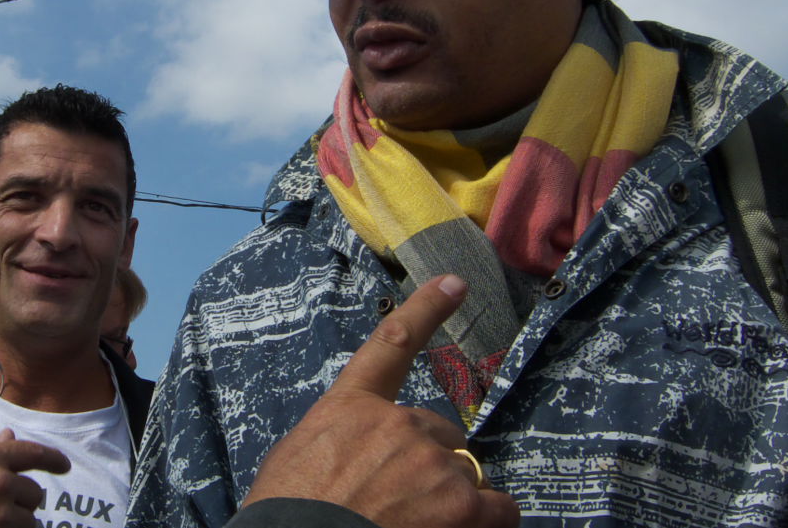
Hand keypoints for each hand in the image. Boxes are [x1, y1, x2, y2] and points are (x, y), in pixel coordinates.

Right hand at [0, 428, 68, 527]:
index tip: (64, 466)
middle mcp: (0, 482)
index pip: (33, 453)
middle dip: (23, 502)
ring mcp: (1, 513)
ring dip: (18, 522)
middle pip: (34, 493)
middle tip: (1, 507)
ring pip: (30, 519)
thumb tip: (9, 436)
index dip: (53, 459)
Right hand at [243, 275, 519, 527]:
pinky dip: (487, 521)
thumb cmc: (287, 512)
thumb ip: (339, 441)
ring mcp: (434, 462)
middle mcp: (399, 424)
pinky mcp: (463, 504)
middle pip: (439, 431)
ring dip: (450, 499)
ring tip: (416, 525)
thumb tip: (360, 454)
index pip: (393, 343)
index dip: (427, 308)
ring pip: (465, 472)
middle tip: (401, 502)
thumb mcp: (296, 461)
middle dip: (428, 463)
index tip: (454, 283)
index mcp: (351, 408)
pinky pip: (500, 507)